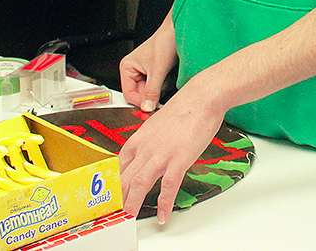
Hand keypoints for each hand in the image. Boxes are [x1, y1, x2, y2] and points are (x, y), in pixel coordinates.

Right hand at [118, 18, 176, 111]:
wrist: (180, 31)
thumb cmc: (165, 41)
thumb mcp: (158, 70)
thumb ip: (152, 91)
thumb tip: (147, 107)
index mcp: (127, 67)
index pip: (129, 94)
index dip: (140, 102)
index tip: (151, 108)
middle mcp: (133, 71)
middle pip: (139, 95)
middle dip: (151, 96)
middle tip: (161, 97)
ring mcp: (144, 73)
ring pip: (149, 93)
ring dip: (159, 91)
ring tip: (166, 79)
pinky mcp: (155, 74)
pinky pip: (157, 88)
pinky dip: (164, 87)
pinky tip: (168, 78)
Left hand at [118, 85, 225, 223]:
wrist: (202, 98)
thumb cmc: (184, 108)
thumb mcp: (158, 123)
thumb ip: (150, 140)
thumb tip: (149, 152)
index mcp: (139, 139)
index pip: (119, 165)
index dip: (114, 182)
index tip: (113, 193)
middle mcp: (146, 148)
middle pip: (126, 177)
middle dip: (119, 197)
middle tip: (116, 211)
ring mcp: (161, 155)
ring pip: (140, 184)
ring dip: (133, 203)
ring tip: (129, 217)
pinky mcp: (179, 160)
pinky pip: (168, 187)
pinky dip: (164, 203)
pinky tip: (163, 215)